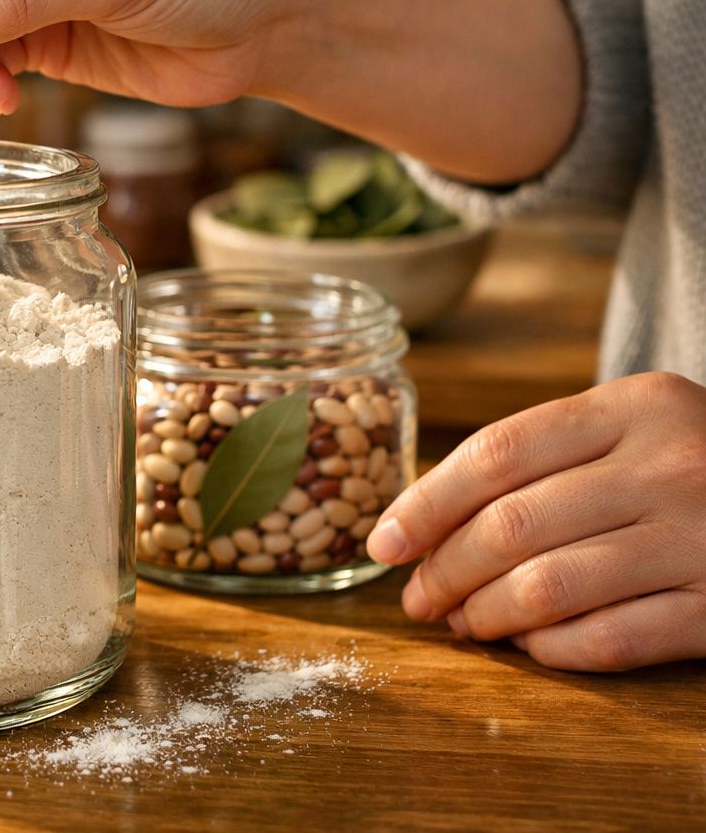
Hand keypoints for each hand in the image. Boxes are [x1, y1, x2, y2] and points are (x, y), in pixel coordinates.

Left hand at [367, 372, 705, 670]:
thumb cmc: (697, 464)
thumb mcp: (636, 427)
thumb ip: (545, 458)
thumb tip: (427, 527)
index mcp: (636, 406)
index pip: (495, 454)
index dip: (425, 504)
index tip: (383, 543)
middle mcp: (672, 465)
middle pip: (511, 524)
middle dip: (445, 570)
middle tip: (418, 599)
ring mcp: (704, 538)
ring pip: (550, 586)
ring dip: (488, 615)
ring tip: (465, 624)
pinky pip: (614, 640)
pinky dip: (556, 651)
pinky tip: (532, 648)